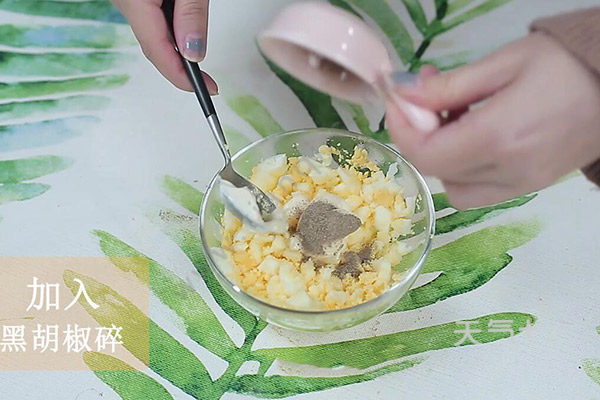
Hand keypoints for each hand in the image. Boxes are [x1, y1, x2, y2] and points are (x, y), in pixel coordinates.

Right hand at [111, 0, 217, 92]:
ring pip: (150, 35)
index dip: (182, 76)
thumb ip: (191, 14)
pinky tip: (182, 37)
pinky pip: (149, 22)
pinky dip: (167, 33)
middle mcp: (123, 1)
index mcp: (135, 0)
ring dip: (174, 50)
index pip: (157, 50)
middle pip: (153, 47)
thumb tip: (193, 52)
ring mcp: (124, 0)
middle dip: (180, 68)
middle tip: (207, 82)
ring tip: (197, 64)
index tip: (206, 89)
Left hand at [385, 33, 599, 208]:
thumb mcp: (504, 63)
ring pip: (455, 187)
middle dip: (419, 135)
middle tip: (427, 97)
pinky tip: (474, 133)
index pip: (426, 153)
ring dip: (441, 155)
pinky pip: (480, 190)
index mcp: (498, 138)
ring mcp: (521, 185)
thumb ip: (449, 86)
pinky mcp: (530, 186)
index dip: (401, 128)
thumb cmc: (566, 64)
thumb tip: (405, 96)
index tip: (397, 99)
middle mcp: (507, 172)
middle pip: (436, 171)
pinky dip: (463, 168)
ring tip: (454, 115)